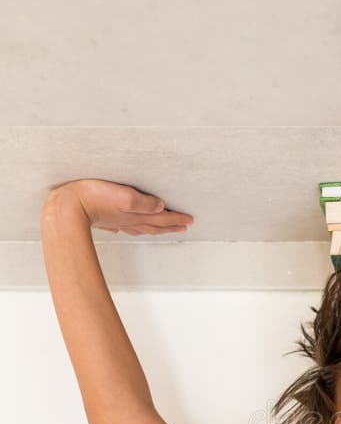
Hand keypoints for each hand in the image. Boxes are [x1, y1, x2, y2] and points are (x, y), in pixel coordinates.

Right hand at [44, 178, 193, 235]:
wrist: (66, 207)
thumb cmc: (93, 197)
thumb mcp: (123, 195)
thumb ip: (144, 202)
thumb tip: (161, 207)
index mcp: (136, 214)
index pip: (162, 218)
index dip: (177, 219)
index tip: (190, 220)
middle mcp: (129, 221)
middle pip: (156, 226)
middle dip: (171, 225)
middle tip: (184, 226)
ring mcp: (117, 222)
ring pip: (142, 228)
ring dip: (156, 228)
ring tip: (165, 228)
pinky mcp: (105, 220)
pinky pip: (126, 227)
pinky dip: (134, 227)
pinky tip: (131, 226)